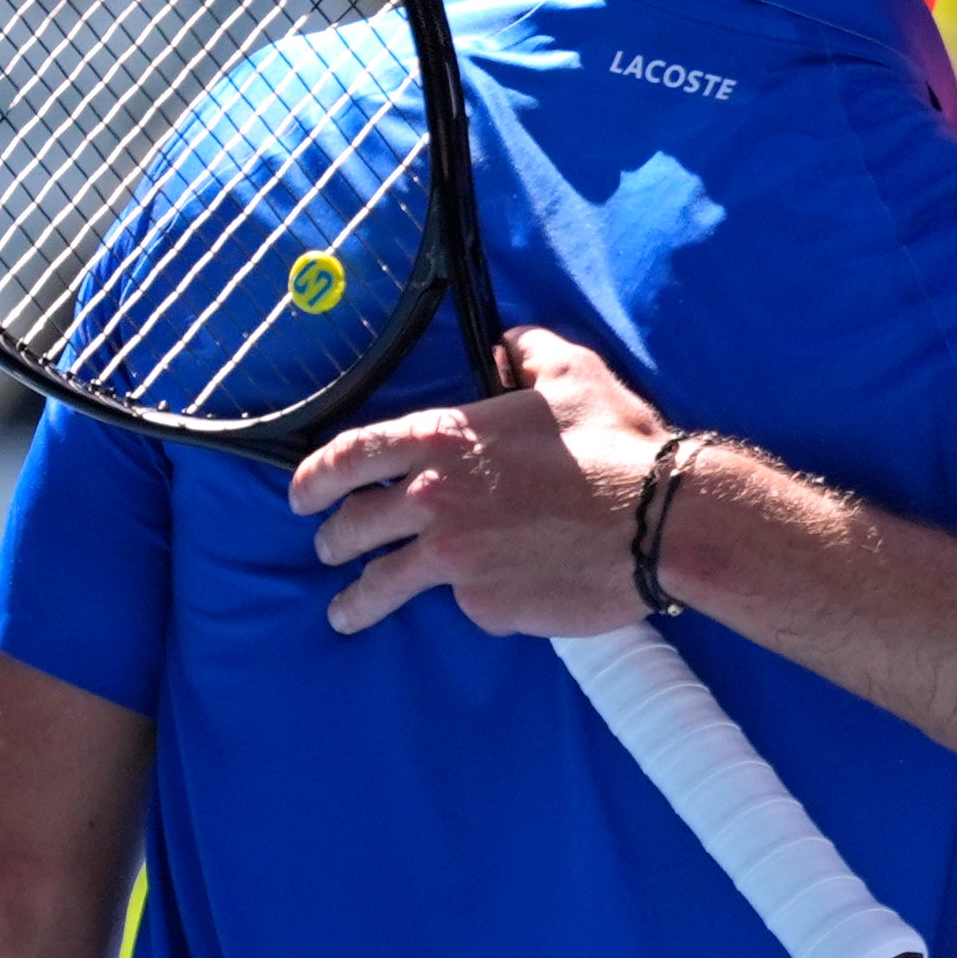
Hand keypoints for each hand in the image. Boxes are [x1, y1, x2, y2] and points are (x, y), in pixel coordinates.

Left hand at [286, 328, 677, 635]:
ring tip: (345, 613)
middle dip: (332, 537)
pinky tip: (490, 599)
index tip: (299, 495)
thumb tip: (508, 345)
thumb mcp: (571, 373)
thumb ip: (527, 352)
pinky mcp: (484, 606)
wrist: (658, 519)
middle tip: (327, 547)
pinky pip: (465, 605)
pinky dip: (473, 601)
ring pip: (382, 583)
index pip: (354, 455)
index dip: (316, 476)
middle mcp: (434, 500)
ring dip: (356, 599)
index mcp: (445, 440)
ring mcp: (454, 559)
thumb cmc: (616, 443)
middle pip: (355, 524)